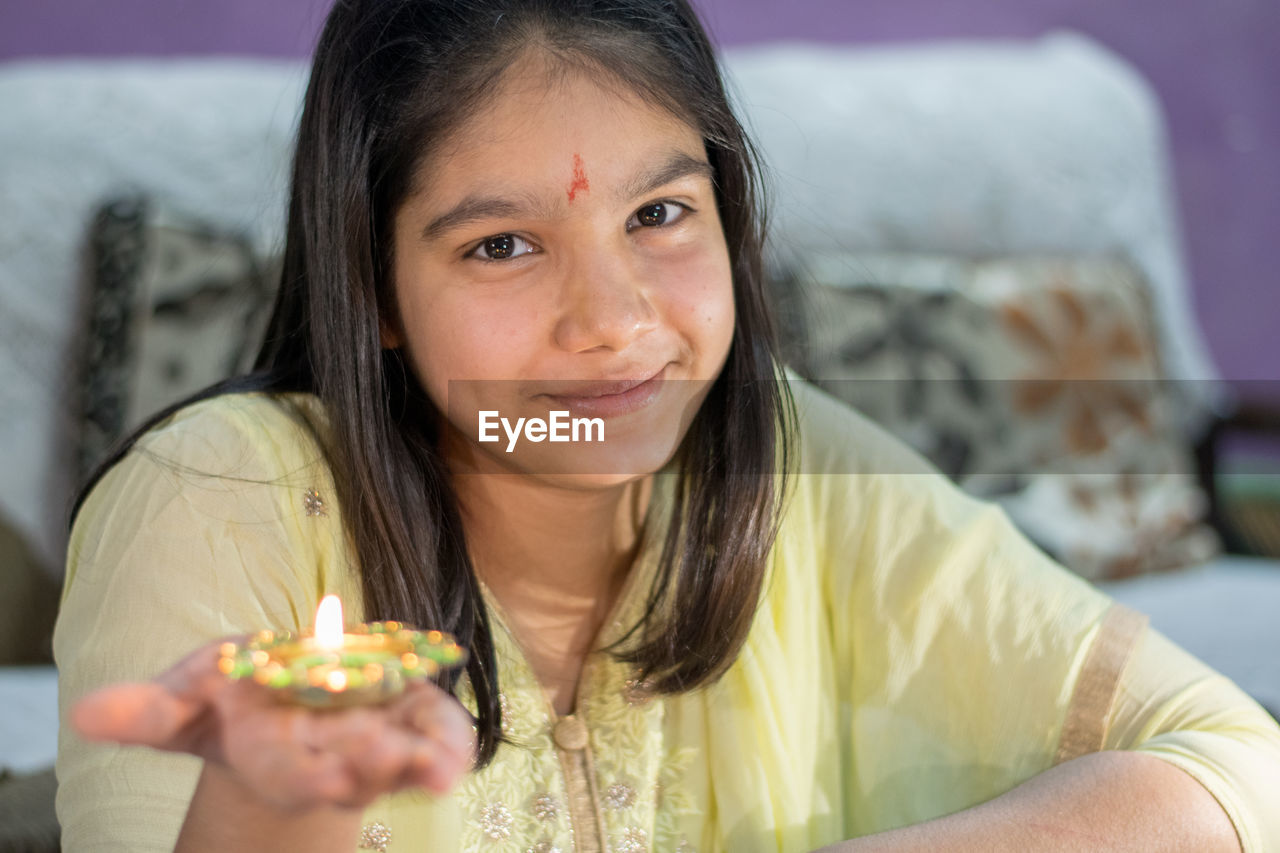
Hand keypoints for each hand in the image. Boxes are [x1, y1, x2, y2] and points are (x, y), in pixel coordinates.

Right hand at [71, 638, 476, 810]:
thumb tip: (83, 713)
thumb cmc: (236, 699)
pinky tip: (456, 749)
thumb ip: (148, 712)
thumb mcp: (190, 699)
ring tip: (440, 768)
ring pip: (404, 762)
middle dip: (370, 767)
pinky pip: (439, 734)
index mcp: (279, 758)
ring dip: (423, 764)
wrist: (290, 701)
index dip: (308, 776)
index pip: (293, 774)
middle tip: (388, 757)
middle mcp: (333, 759)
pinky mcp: (414, 718)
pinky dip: (449, 742)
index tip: (325, 778)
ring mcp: (380, 742)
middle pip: (356, 775)